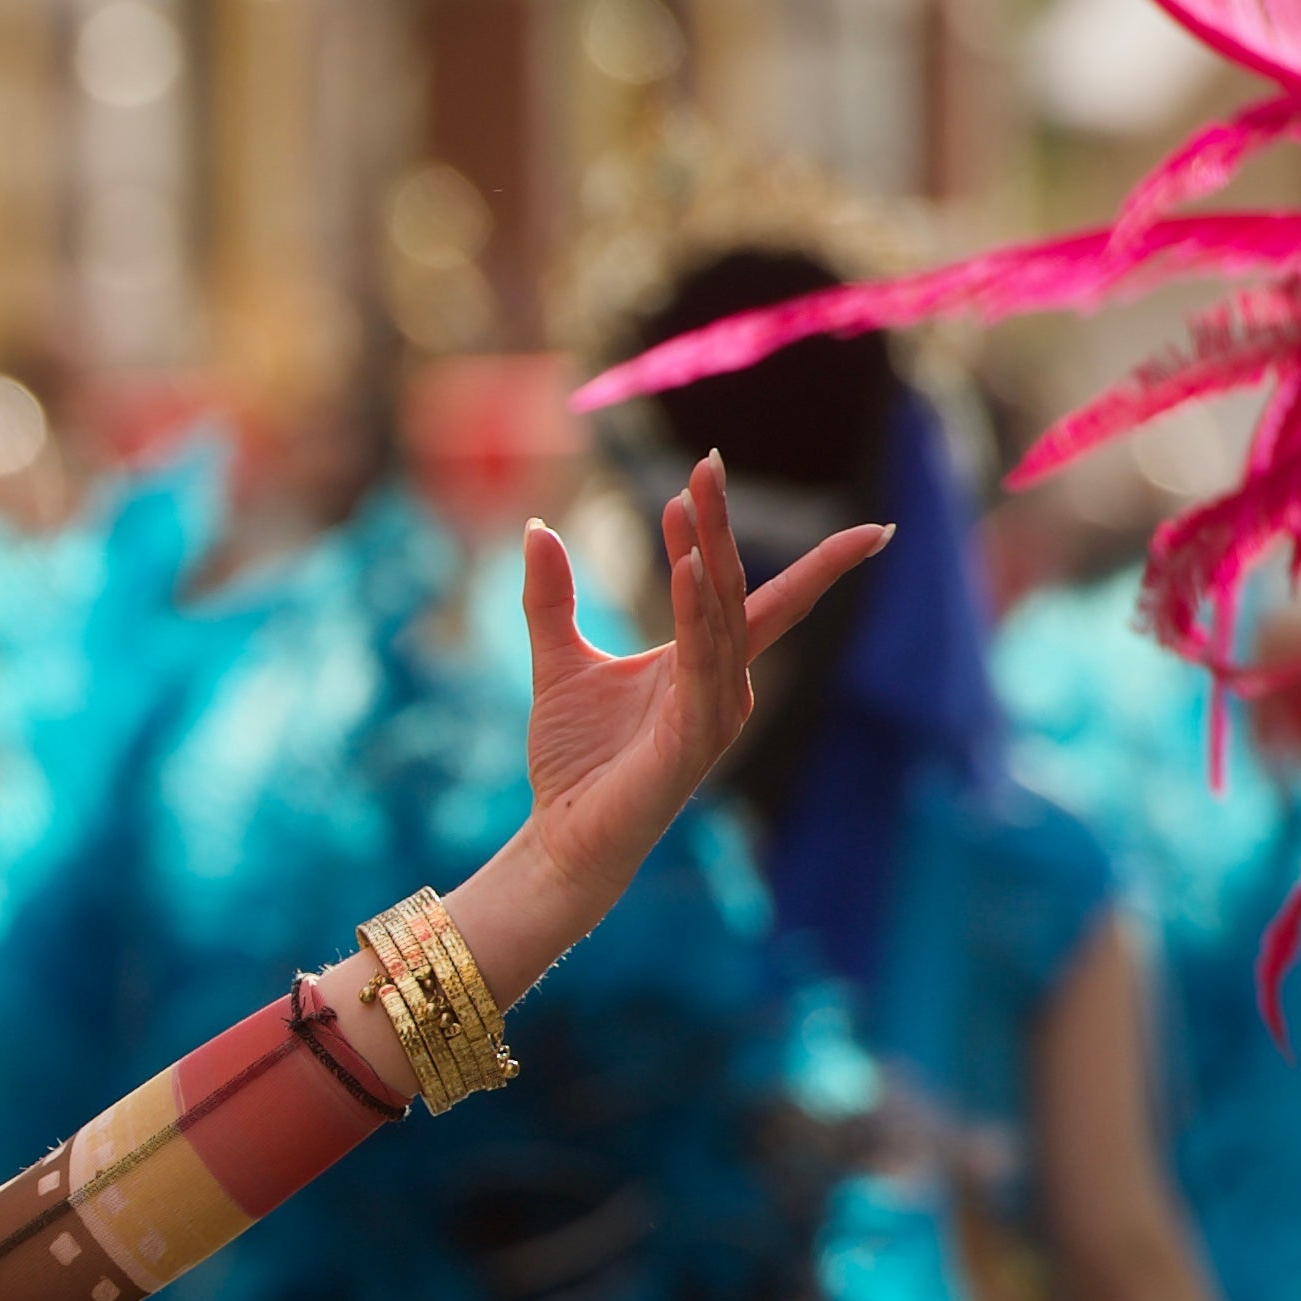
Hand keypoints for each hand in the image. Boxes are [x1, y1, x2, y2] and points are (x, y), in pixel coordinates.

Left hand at [516, 455, 885, 916]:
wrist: (561, 838)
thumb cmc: (572, 761)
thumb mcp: (557, 661)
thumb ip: (551, 598)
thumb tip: (539, 527)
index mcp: (702, 661)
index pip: (749, 590)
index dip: (762, 538)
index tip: (753, 477)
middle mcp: (722, 682)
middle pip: (729, 588)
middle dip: (720, 524)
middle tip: (706, 462)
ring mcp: (715, 712)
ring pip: (719, 618)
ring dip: (706, 556)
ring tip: (687, 498)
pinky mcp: (695, 740)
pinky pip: (703, 665)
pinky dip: (697, 614)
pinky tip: (687, 570)